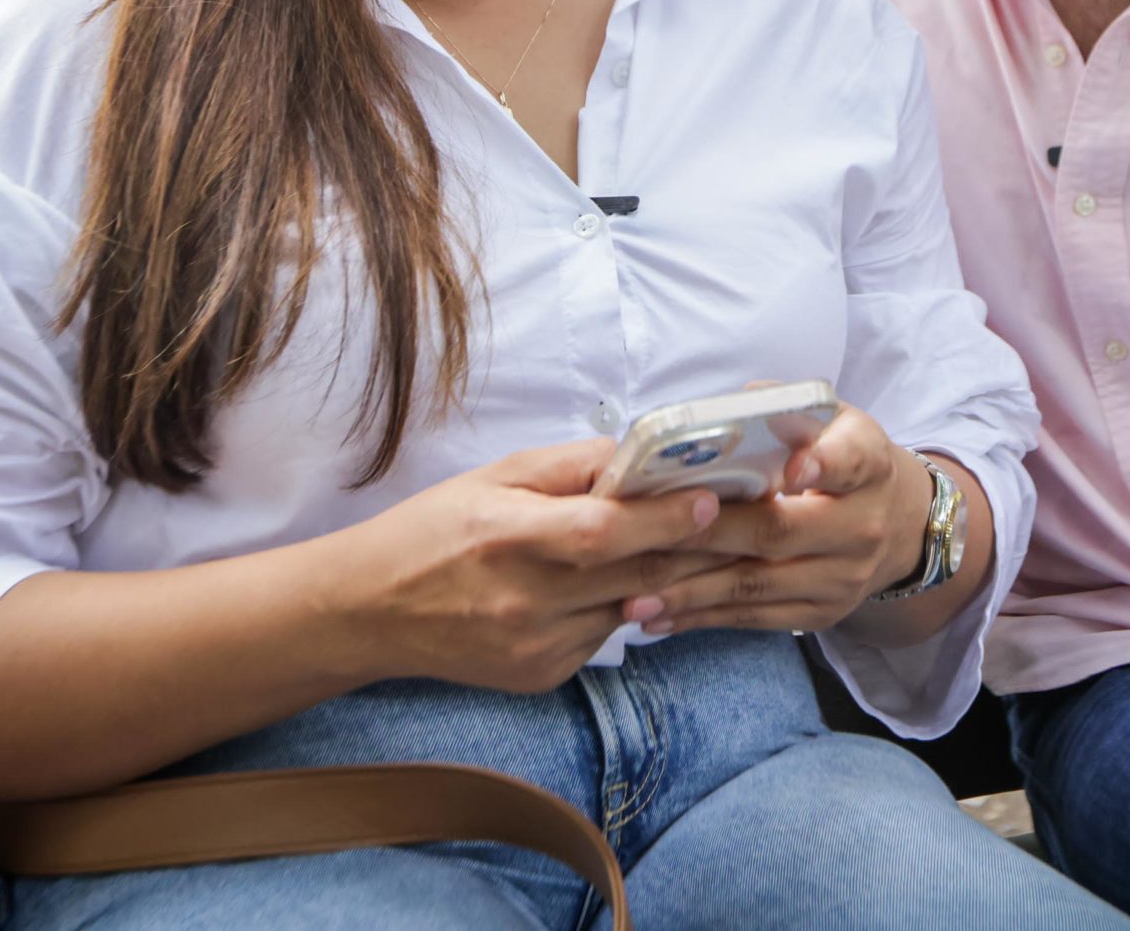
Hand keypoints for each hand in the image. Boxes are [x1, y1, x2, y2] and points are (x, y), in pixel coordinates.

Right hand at [339, 437, 732, 693]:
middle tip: (757, 521)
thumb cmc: (435, 529)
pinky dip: (625, 606)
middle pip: (636, 575)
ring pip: (631, 608)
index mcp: (510, 535)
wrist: (371, 611)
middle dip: (703, 547)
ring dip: (678, 579)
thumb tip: (644, 455)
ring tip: (722, 548)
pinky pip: (605, 635)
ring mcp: (536, 645)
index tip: (716, 497)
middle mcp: (525, 598)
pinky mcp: (542, 674)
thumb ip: (572, 466)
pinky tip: (634, 584)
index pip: (605, 531)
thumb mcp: (496, 475)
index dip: (666, 517)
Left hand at [633, 402, 931, 634]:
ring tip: (634, 596)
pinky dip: (702, 618)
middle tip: (647, 535)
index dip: (821, 464)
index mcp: (868, 465)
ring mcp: (842, 578)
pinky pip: (755, 619)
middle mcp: (861, 527)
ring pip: (758, 585)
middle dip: (708, 535)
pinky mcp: (821, 613)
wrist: (896, 526)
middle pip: (779, 532)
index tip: (792, 468)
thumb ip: (787, 409)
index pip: (850, 461)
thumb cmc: (842, 460)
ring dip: (691, 591)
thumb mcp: (834, 422)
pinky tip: (657, 616)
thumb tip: (727, 410)